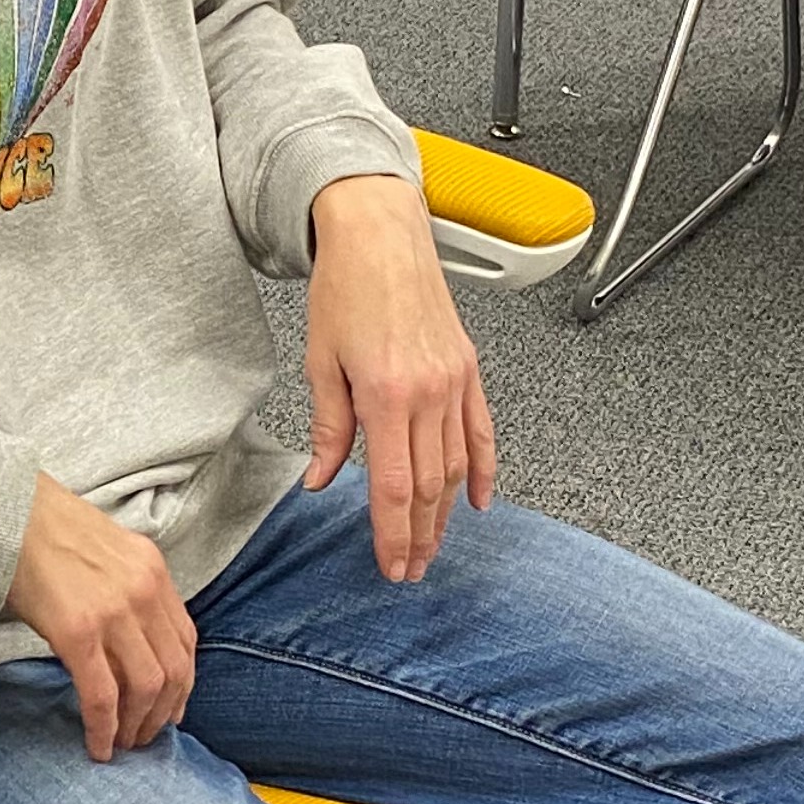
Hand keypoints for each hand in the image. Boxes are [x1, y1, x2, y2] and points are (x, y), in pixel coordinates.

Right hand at [5, 473, 197, 760]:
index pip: (185, 639)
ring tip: (120, 743)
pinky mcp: (78, 632)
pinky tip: (97, 746)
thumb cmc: (42, 527)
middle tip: (143, 737)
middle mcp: (144, 591)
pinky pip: (102, 695)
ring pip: (146, 688)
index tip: (170, 708)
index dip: (182, 683)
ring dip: (136, 725)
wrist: (4, 510)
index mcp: (153, 569)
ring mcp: (114, 612)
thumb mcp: (104, 549)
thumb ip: (125, 587)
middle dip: (162, 713)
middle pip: (174, 670)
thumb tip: (124, 638)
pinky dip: (104, 728)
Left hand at [305, 175, 496, 583]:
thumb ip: (328, 429)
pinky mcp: (468, 370)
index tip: (392, 566)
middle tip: (410, 569)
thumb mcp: (321, 362)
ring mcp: (454, 382)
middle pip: (429, 486)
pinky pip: (481, 433)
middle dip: (420, 535)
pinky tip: (478, 502)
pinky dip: (482, 471)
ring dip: (445, 513)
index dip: (393, 534)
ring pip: (454, 466)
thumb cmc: (345, 287)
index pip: (393, 486)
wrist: (381, 234)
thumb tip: (321, 480)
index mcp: (386, 394)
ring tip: (432, 546)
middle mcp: (428, 392)